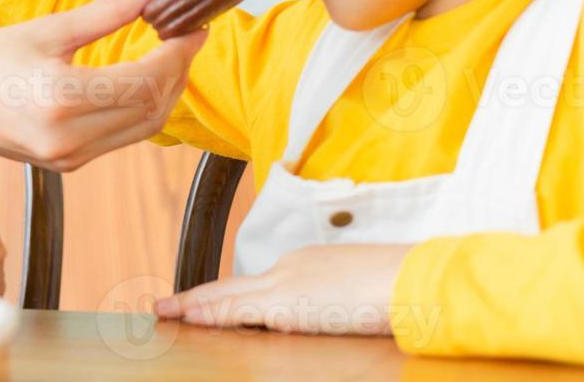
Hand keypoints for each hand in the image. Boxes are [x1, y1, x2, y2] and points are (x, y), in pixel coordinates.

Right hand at [0, 0, 206, 171]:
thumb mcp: (47, 28)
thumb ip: (109, 9)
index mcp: (61, 98)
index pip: (145, 80)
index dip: (178, 53)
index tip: (194, 25)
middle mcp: (69, 137)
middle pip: (153, 108)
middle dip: (179, 71)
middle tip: (188, 36)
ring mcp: (71, 157)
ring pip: (144, 128)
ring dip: (166, 92)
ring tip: (171, 54)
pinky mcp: (70, 164)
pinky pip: (124, 137)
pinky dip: (142, 109)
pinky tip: (143, 79)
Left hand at [153, 244, 412, 334]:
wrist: (416, 278)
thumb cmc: (400, 286)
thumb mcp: (358, 288)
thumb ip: (333, 297)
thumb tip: (329, 312)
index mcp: (307, 265)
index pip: (258, 285)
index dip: (228, 296)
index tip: (205, 301)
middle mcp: (290, 269)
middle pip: (234, 286)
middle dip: (200, 298)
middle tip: (168, 304)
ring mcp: (287, 284)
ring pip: (229, 296)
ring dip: (197, 306)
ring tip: (167, 311)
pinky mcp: (288, 305)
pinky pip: (239, 309)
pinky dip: (211, 313)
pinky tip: (190, 317)